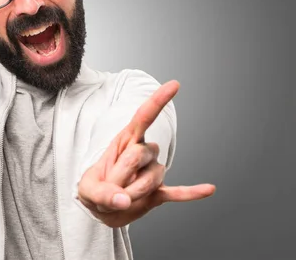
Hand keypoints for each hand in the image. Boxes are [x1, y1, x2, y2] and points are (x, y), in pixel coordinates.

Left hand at [77, 81, 215, 226]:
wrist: (102, 209)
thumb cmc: (94, 190)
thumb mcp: (87, 190)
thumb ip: (102, 194)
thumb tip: (124, 201)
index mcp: (124, 141)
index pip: (144, 117)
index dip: (158, 101)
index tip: (175, 85)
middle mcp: (143, 152)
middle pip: (139, 155)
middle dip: (120, 175)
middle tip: (108, 189)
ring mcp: (152, 172)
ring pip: (151, 178)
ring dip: (134, 193)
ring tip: (121, 198)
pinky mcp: (158, 192)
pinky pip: (177, 192)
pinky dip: (192, 192)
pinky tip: (208, 189)